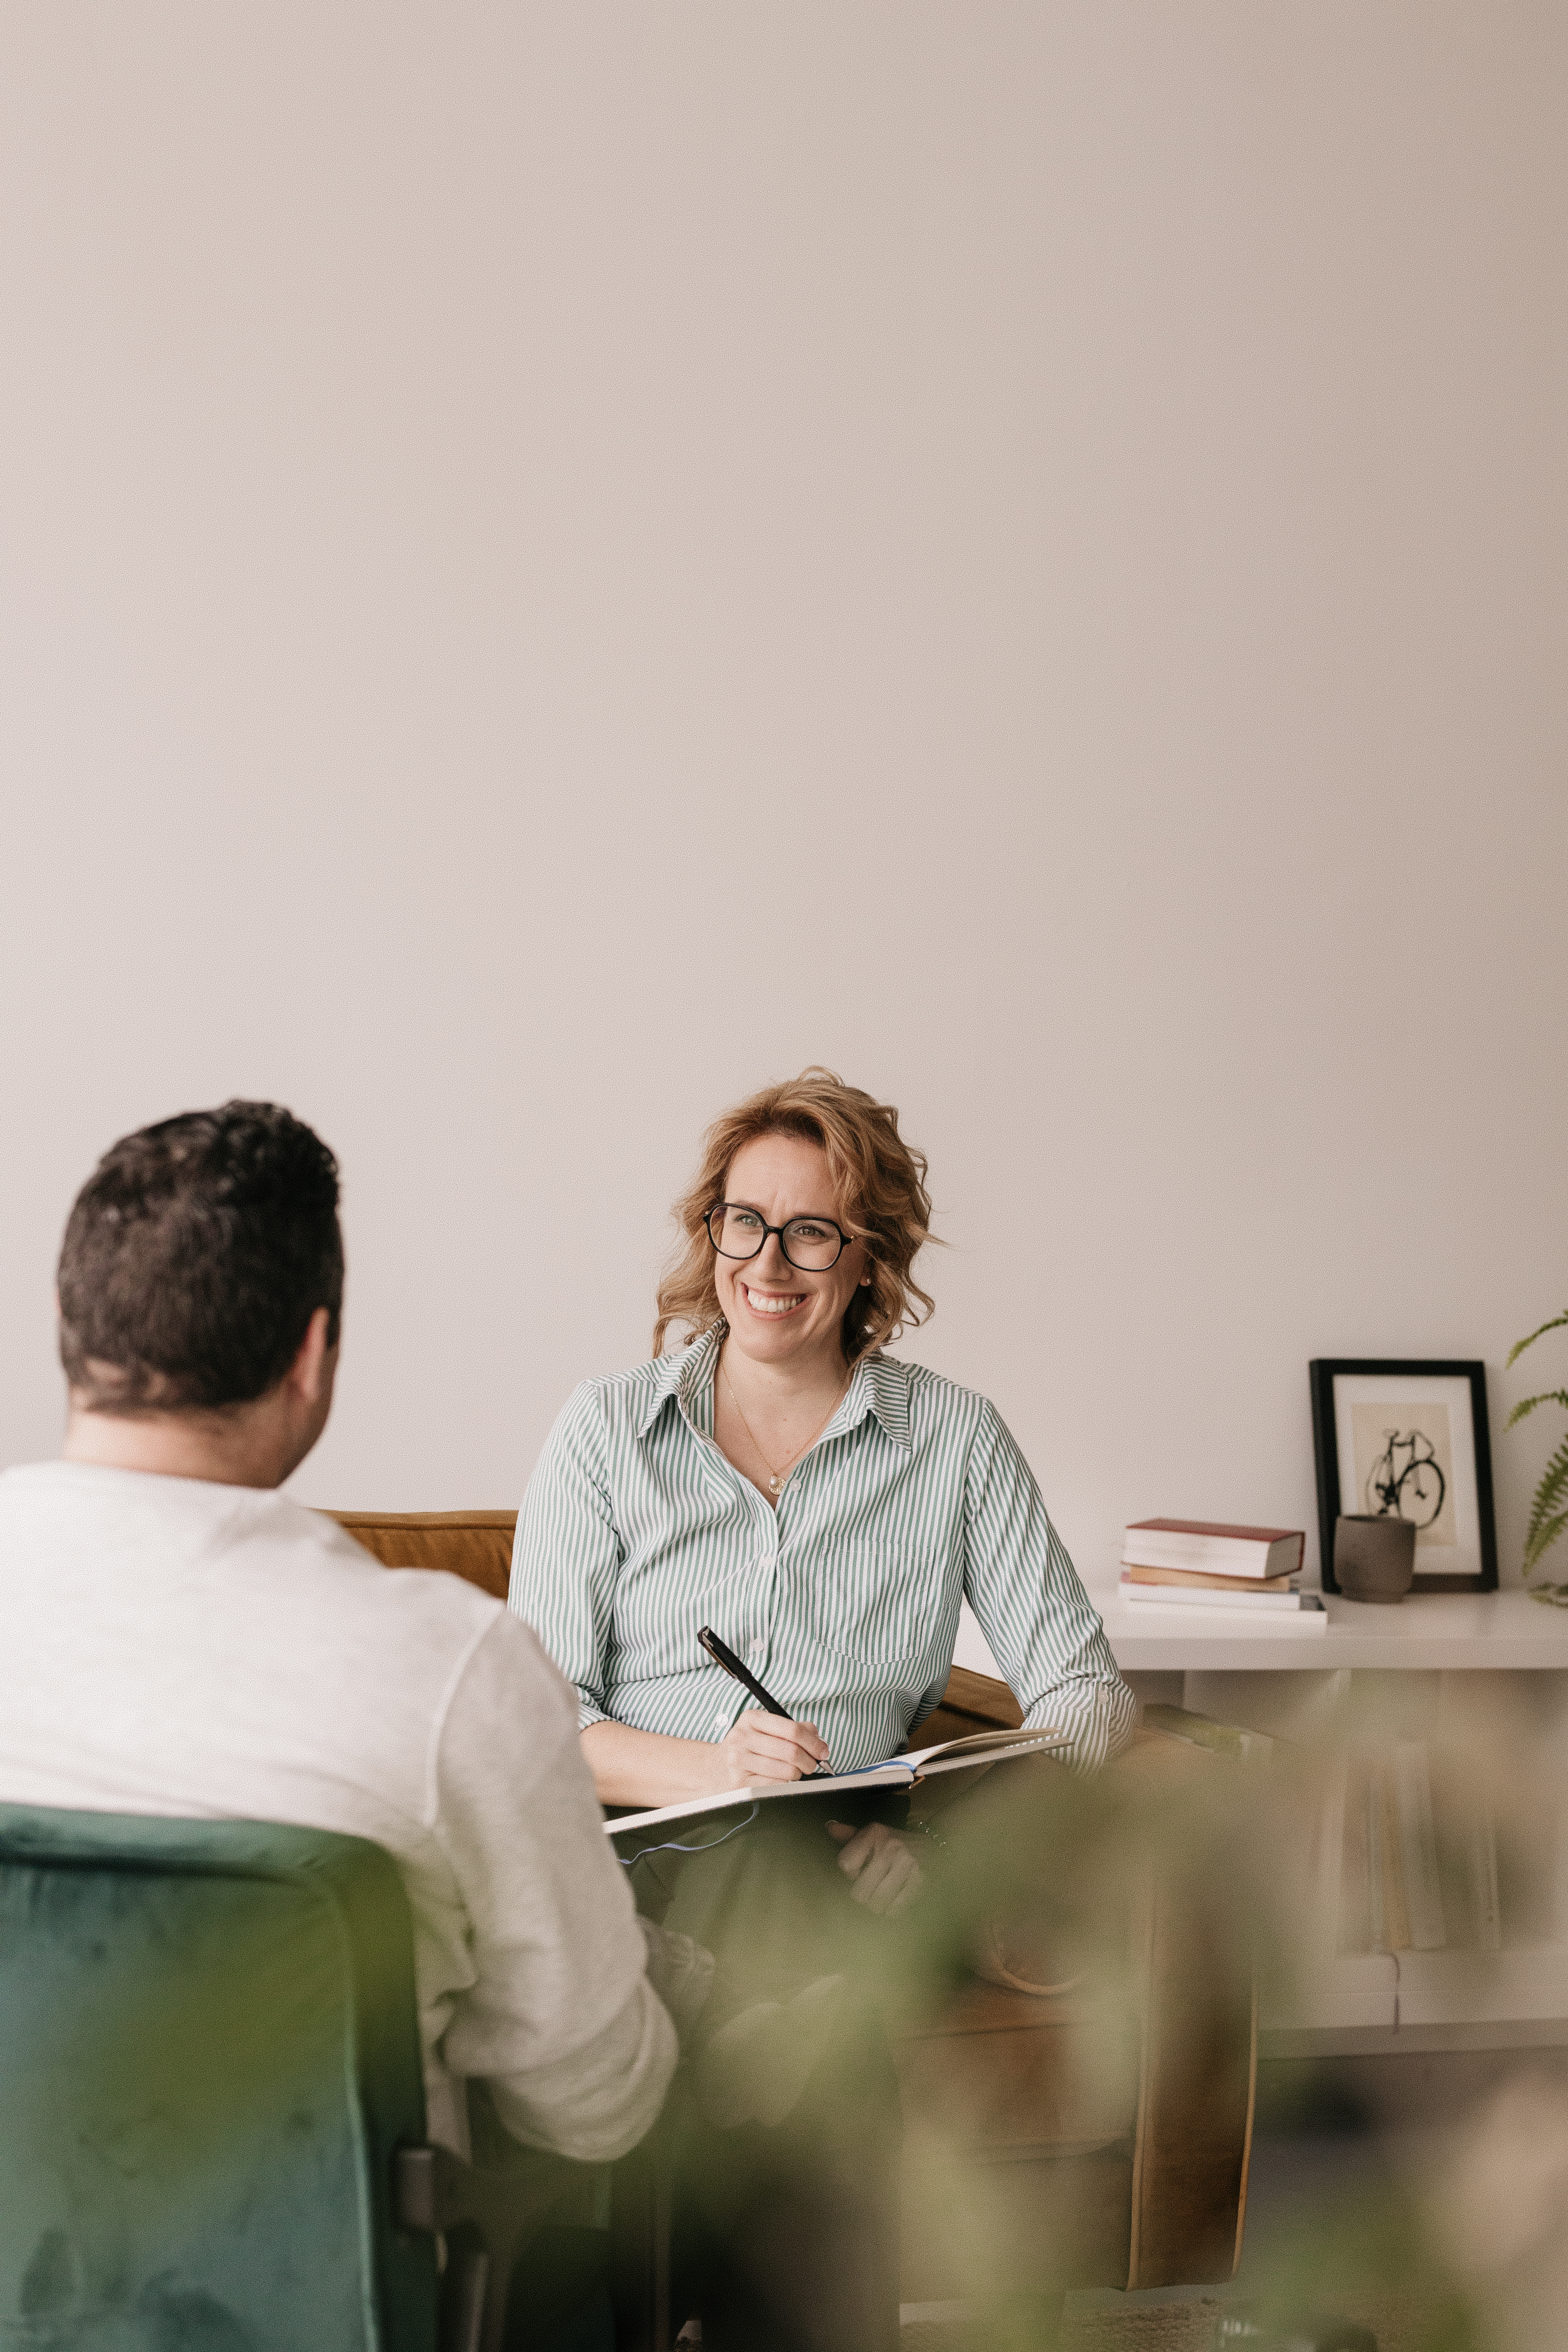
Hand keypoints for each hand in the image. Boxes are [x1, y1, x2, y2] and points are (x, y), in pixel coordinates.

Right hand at [712, 1708, 828, 1789]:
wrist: (712, 1769)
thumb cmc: (745, 1748)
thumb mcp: (763, 1729)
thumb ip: (792, 1729)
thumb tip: (818, 1738)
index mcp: (752, 1718)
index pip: (792, 1729)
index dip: (813, 1742)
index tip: (823, 1751)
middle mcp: (743, 1737)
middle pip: (792, 1751)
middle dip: (809, 1761)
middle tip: (812, 1764)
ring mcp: (739, 1761)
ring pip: (786, 1770)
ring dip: (798, 1774)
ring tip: (795, 1772)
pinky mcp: (740, 1783)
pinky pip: (776, 1785)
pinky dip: (785, 1783)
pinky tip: (781, 1779)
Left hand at [826, 1820, 923, 1915]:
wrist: (933, 1846)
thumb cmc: (895, 1843)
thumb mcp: (873, 1833)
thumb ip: (849, 1834)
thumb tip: (830, 1827)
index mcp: (874, 1834)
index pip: (845, 1864)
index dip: (850, 1874)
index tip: (858, 1872)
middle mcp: (889, 1848)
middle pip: (859, 1893)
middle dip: (862, 1895)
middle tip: (870, 1890)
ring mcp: (906, 1866)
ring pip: (876, 1904)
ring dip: (877, 1905)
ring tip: (881, 1896)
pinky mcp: (919, 1882)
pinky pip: (895, 1909)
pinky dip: (892, 1910)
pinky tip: (895, 1900)